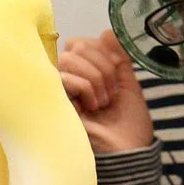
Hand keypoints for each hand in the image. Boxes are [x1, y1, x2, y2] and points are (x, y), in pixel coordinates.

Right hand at [59, 30, 153, 152]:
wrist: (128, 153)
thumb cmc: (128, 126)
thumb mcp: (129, 84)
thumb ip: (119, 58)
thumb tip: (106, 31)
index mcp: (86, 74)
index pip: (82, 43)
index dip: (103, 50)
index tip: (119, 73)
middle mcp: (70, 81)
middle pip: (76, 46)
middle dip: (103, 65)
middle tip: (113, 91)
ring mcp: (61, 92)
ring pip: (69, 58)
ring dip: (96, 77)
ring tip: (104, 101)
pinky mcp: (54, 103)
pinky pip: (63, 77)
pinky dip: (85, 87)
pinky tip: (92, 107)